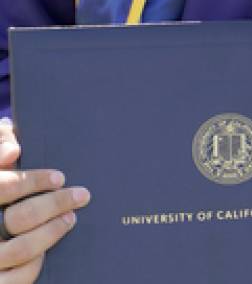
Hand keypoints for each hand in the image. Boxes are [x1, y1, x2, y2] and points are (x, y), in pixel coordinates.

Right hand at [0, 117, 89, 280]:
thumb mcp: (0, 164)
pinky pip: (19, 277)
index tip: (59, 176)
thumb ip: (0, 144)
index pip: (2, 186)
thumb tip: (14, 147)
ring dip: (53, 232)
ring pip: (20, 249)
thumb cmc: (2, 191)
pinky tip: (48, 249)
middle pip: (19, 217)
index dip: (30, 180)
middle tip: (80, 195)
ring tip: (71, 218)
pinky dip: (37, 262)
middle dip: (54, 204)